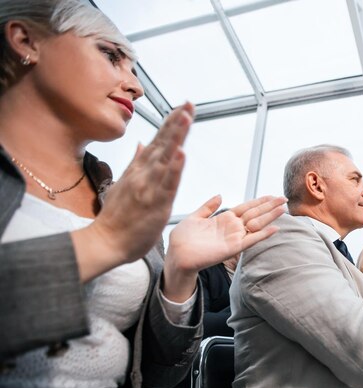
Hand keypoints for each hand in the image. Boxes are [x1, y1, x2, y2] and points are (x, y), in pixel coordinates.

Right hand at [72, 103, 194, 282]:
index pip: (158, 142)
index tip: (182, 108)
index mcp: (139, 170)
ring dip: (177, 136)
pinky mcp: (155, 202)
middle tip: (189, 103)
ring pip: (166, 157)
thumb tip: (143, 144)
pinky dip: (175, 167)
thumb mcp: (123, 184)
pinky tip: (182, 153)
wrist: (106, 242)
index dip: (171, 124)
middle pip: (164, 143)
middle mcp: (144, 174)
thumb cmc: (116, 218)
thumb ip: (135, 163)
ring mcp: (149, 186)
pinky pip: (168, 183)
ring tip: (186, 117)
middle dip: (177, 122)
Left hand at [162, 194, 286, 301]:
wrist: (177, 254)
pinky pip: (251, 240)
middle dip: (269, 206)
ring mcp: (234, 237)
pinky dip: (263, 235)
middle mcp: (232, 227)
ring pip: (256, 225)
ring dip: (270, 217)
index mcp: (224, 218)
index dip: (259, 201)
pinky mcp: (233, 248)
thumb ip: (208, 207)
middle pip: (255, 214)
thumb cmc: (183, 238)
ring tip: (283, 209)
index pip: (246, 207)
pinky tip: (274, 229)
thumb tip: (220, 195)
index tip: (272, 195)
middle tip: (284, 199)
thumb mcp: (195, 217)